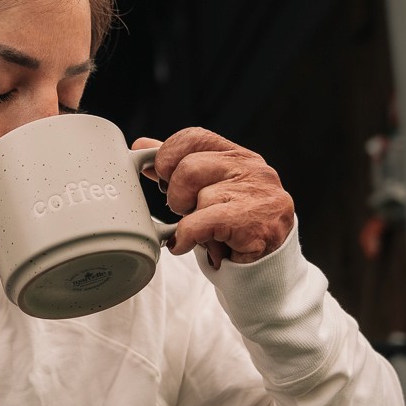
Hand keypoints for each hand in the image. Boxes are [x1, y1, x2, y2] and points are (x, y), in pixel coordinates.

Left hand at [133, 127, 294, 268]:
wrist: (263, 268)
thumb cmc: (230, 227)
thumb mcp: (204, 191)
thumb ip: (176, 168)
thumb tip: (142, 146)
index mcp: (238, 156)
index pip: (194, 137)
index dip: (168, 157)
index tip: (164, 180)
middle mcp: (253, 169)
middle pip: (190, 168)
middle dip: (177, 196)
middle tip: (187, 212)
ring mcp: (258, 195)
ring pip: (199, 198)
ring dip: (190, 220)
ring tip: (202, 231)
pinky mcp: (256, 224)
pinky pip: (202, 223)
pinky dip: (187, 237)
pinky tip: (188, 244)